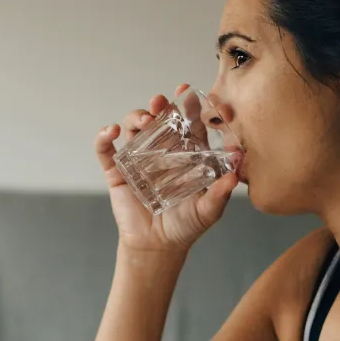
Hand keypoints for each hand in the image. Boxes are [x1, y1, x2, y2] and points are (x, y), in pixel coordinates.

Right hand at [96, 82, 238, 252]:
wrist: (157, 247)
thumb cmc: (185, 226)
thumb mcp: (208, 211)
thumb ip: (220, 193)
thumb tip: (235, 175)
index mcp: (186, 155)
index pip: (190, 124)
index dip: (191, 107)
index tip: (191, 94)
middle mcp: (161, 152)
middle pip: (160, 119)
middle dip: (160, 106)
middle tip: (162, 102)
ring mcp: (137, 160)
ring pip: (134, 128)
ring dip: (136, 117)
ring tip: (144, 119)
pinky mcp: (117, 173)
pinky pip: (105, 150)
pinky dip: (103, 138)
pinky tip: (111, 131)